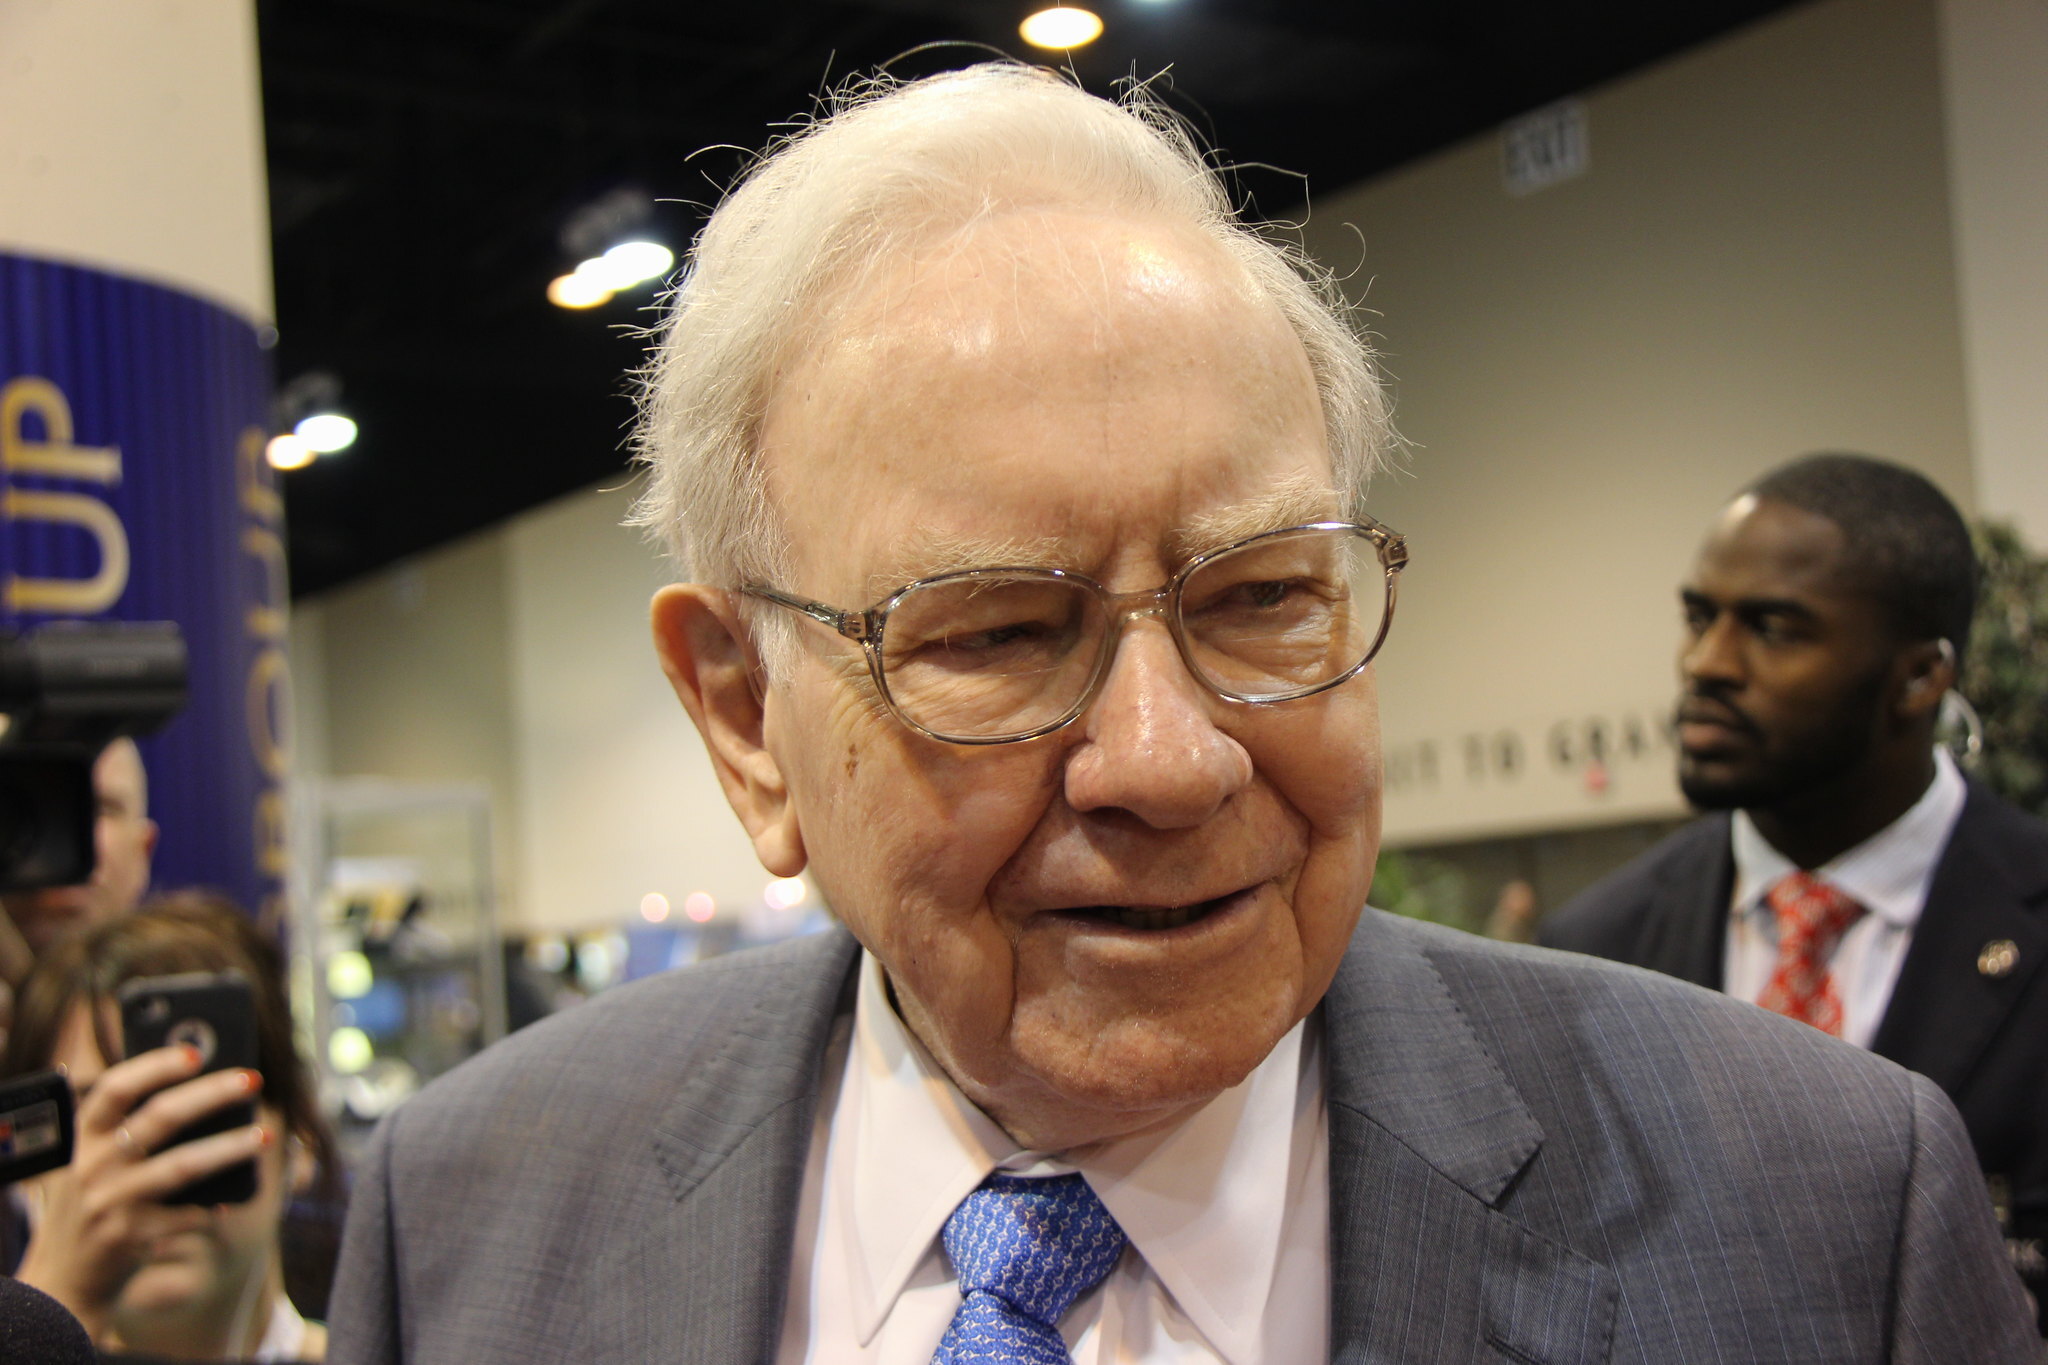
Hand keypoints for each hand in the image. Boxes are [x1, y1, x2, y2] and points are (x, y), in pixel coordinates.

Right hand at [14, 1046, 268, 1339]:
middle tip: (252, 1080)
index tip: (197, 1053)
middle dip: (211, 1095)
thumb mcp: (94, 1160)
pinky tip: (232, 1200)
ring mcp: (110, 1201)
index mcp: (83, 1136)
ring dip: (229, 1148)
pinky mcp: (128, 1236)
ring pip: (181, 1165)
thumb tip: (206, 1086)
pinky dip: (211, 1206)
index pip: (115, 1088)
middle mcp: (92, 1165)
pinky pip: (185, 1214)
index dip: (155, 1066)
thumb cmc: (96, 1201)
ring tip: (263, 1135)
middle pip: (160, 1118)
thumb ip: (129, 1127)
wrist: (65, 1276)